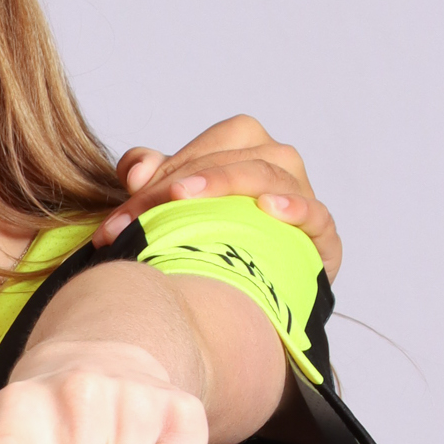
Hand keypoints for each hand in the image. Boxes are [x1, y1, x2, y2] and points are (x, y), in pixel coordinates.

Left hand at [92, 114, 340, 275]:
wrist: (246, 296)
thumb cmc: (209, 240)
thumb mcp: (173, 206)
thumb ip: (152, 179)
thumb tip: (136, 172)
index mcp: (246, 146)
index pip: (207, 147)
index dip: (163, 172)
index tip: (120, 215)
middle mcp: (279, 164)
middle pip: (234, 159)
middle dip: (178, 186)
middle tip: (137, 218)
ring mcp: (303, 197)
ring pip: (271, 175)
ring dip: (224, 184)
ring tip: (183, 197)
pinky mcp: (322, 238)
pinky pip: (317, 215)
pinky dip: (296, 209)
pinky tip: (269, 209)